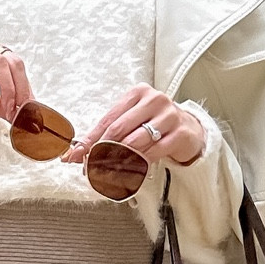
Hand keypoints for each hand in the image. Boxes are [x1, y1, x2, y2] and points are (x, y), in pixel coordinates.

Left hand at [65, 84, 204, 167]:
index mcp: (138, 93)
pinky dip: (140, 163)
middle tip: (91, 167)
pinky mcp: (180, 133)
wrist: (189, 129)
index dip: (90, 139)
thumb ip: (107, 133)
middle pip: (120, 129)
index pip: (108, 119)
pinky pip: (154, 152)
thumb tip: (77, 151)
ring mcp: (169, 116)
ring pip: (136, 141)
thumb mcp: (132, 122)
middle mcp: (154, 100)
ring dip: (120, 159)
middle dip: (102, 150)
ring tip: (109, 170)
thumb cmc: (154, 124)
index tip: (76, 155)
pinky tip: (132, 169)